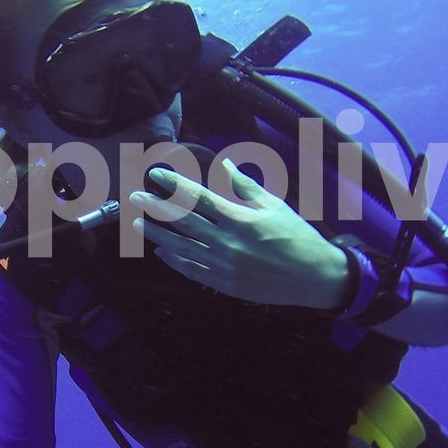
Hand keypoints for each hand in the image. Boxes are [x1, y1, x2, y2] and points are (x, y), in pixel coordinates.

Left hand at [128, 160, 351, 308]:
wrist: (313, 276)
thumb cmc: (296, 235)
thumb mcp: (273, 205)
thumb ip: (245, 186)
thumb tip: (224, 164)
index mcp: (239, 218)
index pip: (198, 197)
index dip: (174, 184)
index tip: (156, 175)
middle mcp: (227, 241)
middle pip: (183, 221)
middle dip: (156, 207)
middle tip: (135, 197)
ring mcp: (224, 265)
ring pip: (181, 247)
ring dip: (157, 234)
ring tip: (136, 223)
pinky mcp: (224, 284)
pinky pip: (193, 270)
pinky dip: (175, 260)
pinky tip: (162, 251)